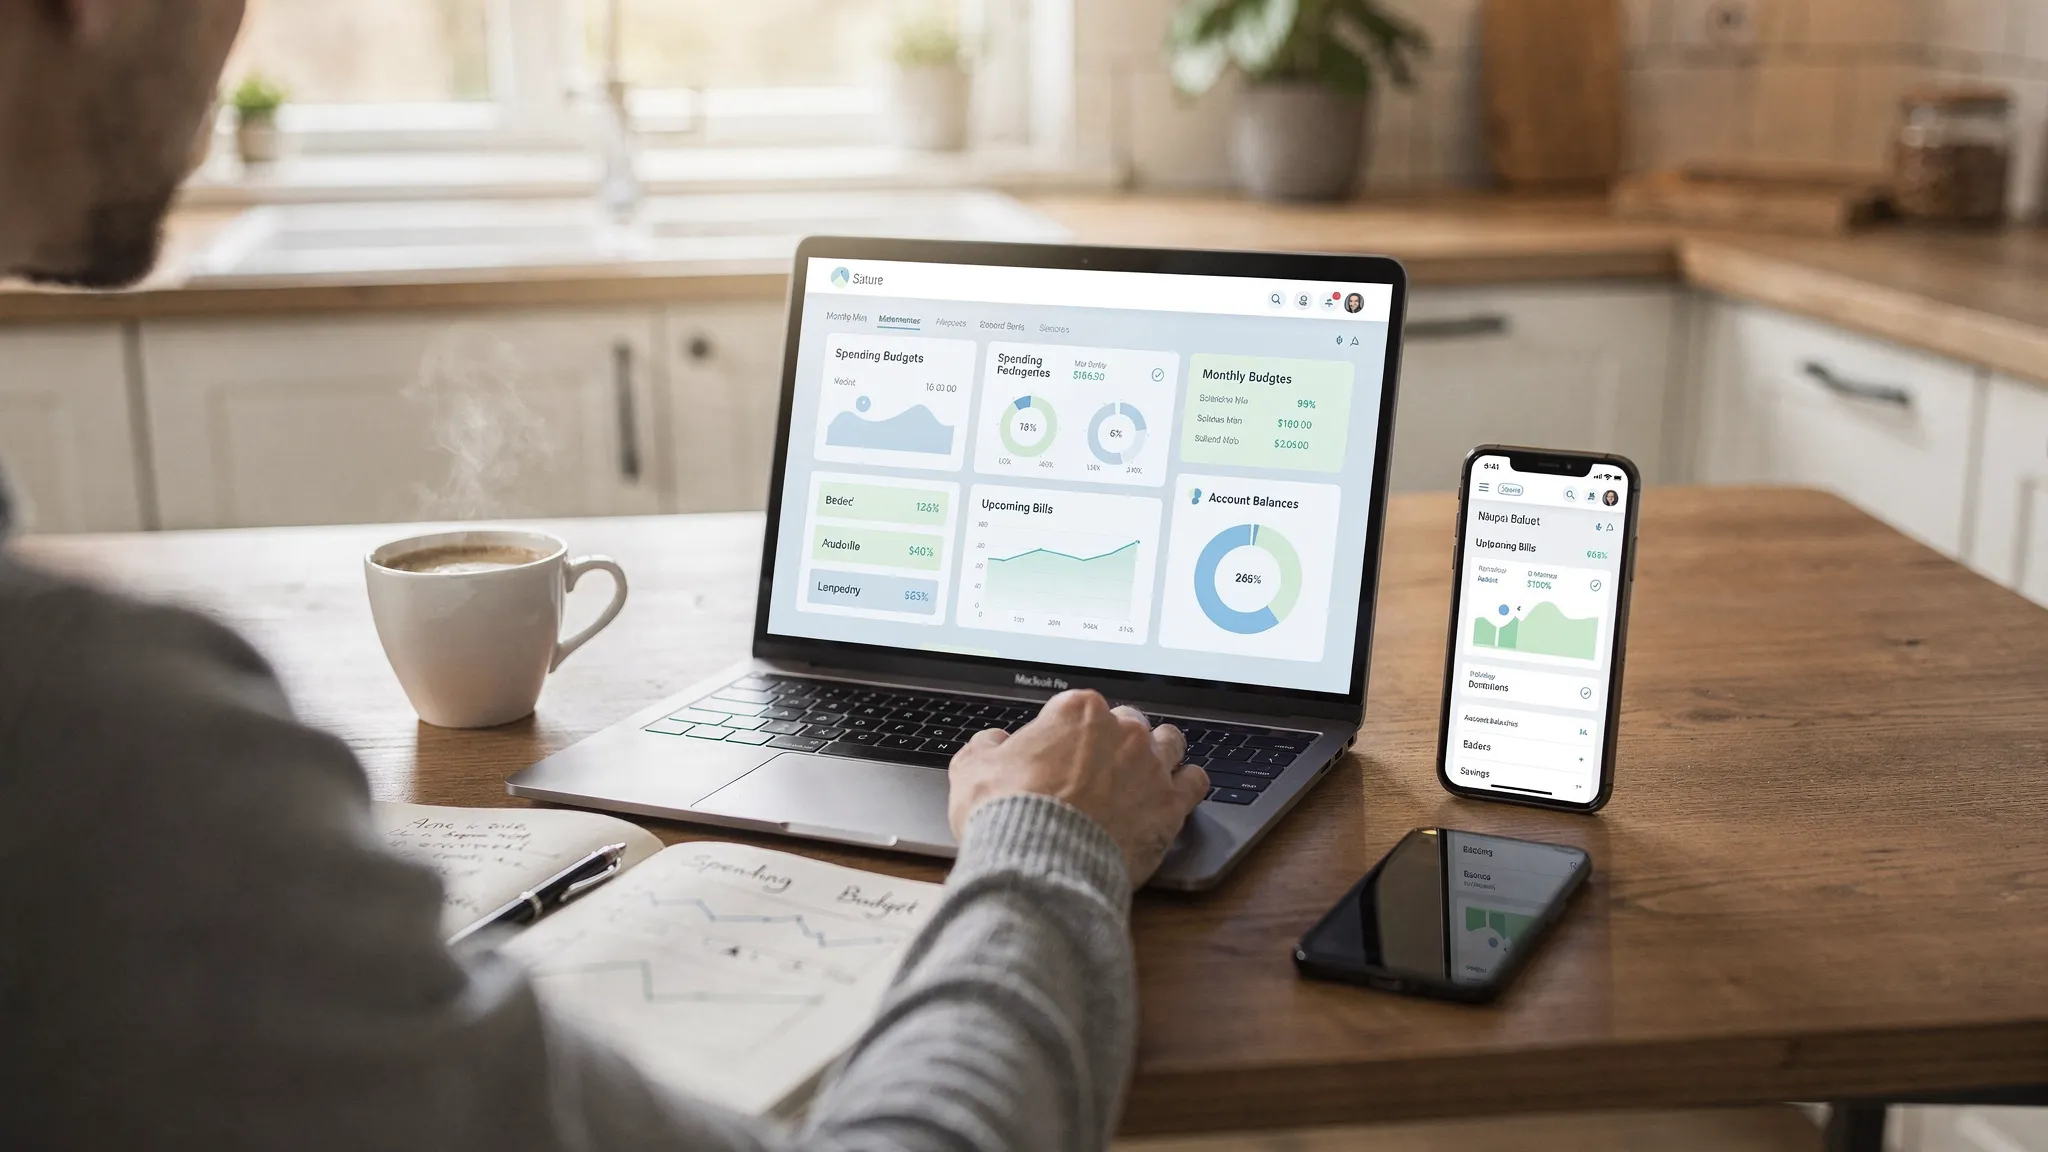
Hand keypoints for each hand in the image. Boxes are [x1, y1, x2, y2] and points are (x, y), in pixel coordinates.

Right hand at [948, 689, 1209, 884]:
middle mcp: (1122, 731)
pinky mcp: (1171, 805)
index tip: (1063, 750)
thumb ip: (986, 747)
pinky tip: (1178, 792)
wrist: (1040, 863)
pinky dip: (1187, 784)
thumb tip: (994, 742)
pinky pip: (1195, 782)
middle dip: (1117, 740)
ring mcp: (1151, 767)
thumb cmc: (1008, 814)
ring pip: (1170, 744)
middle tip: (1101, 766)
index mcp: (1077, 712)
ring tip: (1147, 771)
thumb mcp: (972, 770)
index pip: (1081, 709)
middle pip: (1129, 723)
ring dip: (1160, 753)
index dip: (1070, 732)